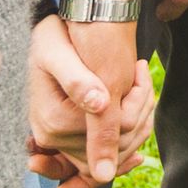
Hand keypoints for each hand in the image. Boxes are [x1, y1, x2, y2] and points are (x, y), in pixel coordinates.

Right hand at [36, 12, 141, 170]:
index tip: (140, 68)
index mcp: (54, 121)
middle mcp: (55, 139)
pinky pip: (109, 150)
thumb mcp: (58, 52)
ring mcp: (62, 142)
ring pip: (119, 148)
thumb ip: (77, 81)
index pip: (112, 130)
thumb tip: (100, 106)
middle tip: (141, 70)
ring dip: (140, 117)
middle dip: (141, 109)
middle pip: (118, 145)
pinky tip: (138, 106)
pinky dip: (131, 132)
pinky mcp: (70, 139)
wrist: (46, 36)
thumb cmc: (51, 37)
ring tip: (139, 80)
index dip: (136, 103)